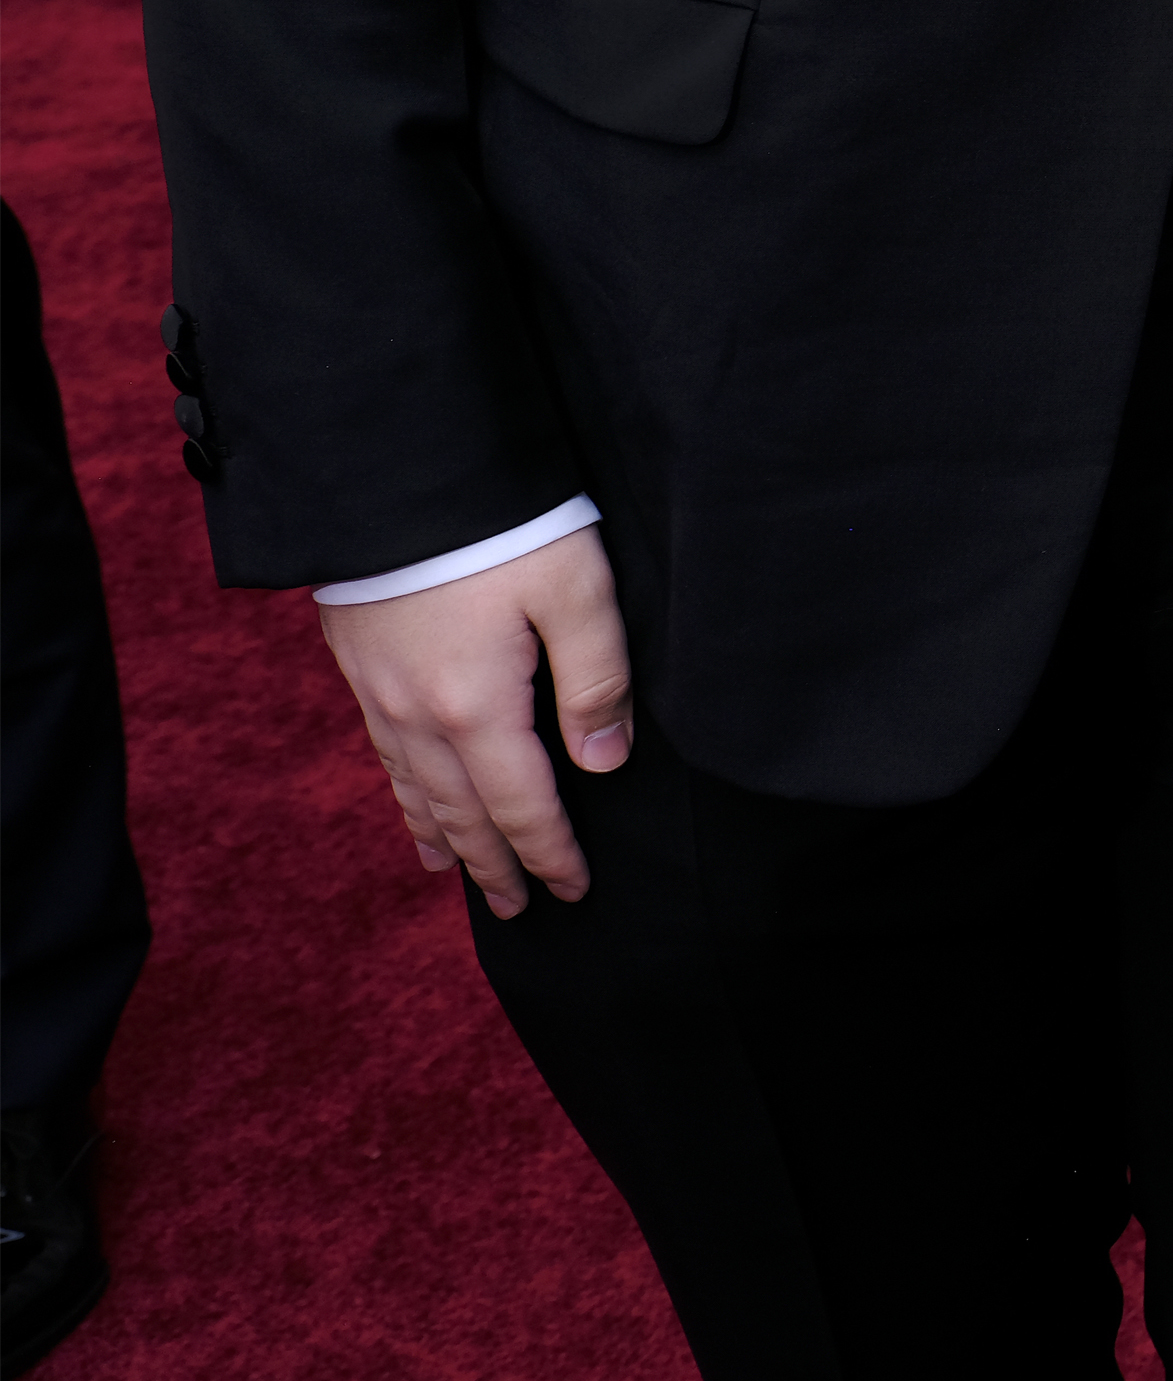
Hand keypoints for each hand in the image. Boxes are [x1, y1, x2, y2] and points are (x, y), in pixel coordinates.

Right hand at [319, 528, 632, 917]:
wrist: (394, 471)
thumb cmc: (501, 525)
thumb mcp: (576, 591)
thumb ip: (596, 682)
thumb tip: (603, 765)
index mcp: (477, 708)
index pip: (523, 805)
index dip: (550, 852)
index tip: (574, 891)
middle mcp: (419, 717)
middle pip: (463, 812)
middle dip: (496, 864)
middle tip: (519, 909)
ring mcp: (381, 695)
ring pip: (416, 791)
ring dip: (445, 839)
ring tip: (462, 877)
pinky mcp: (361, 668)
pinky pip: (385, 757)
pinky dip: (403, 797)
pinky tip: (412, 806)